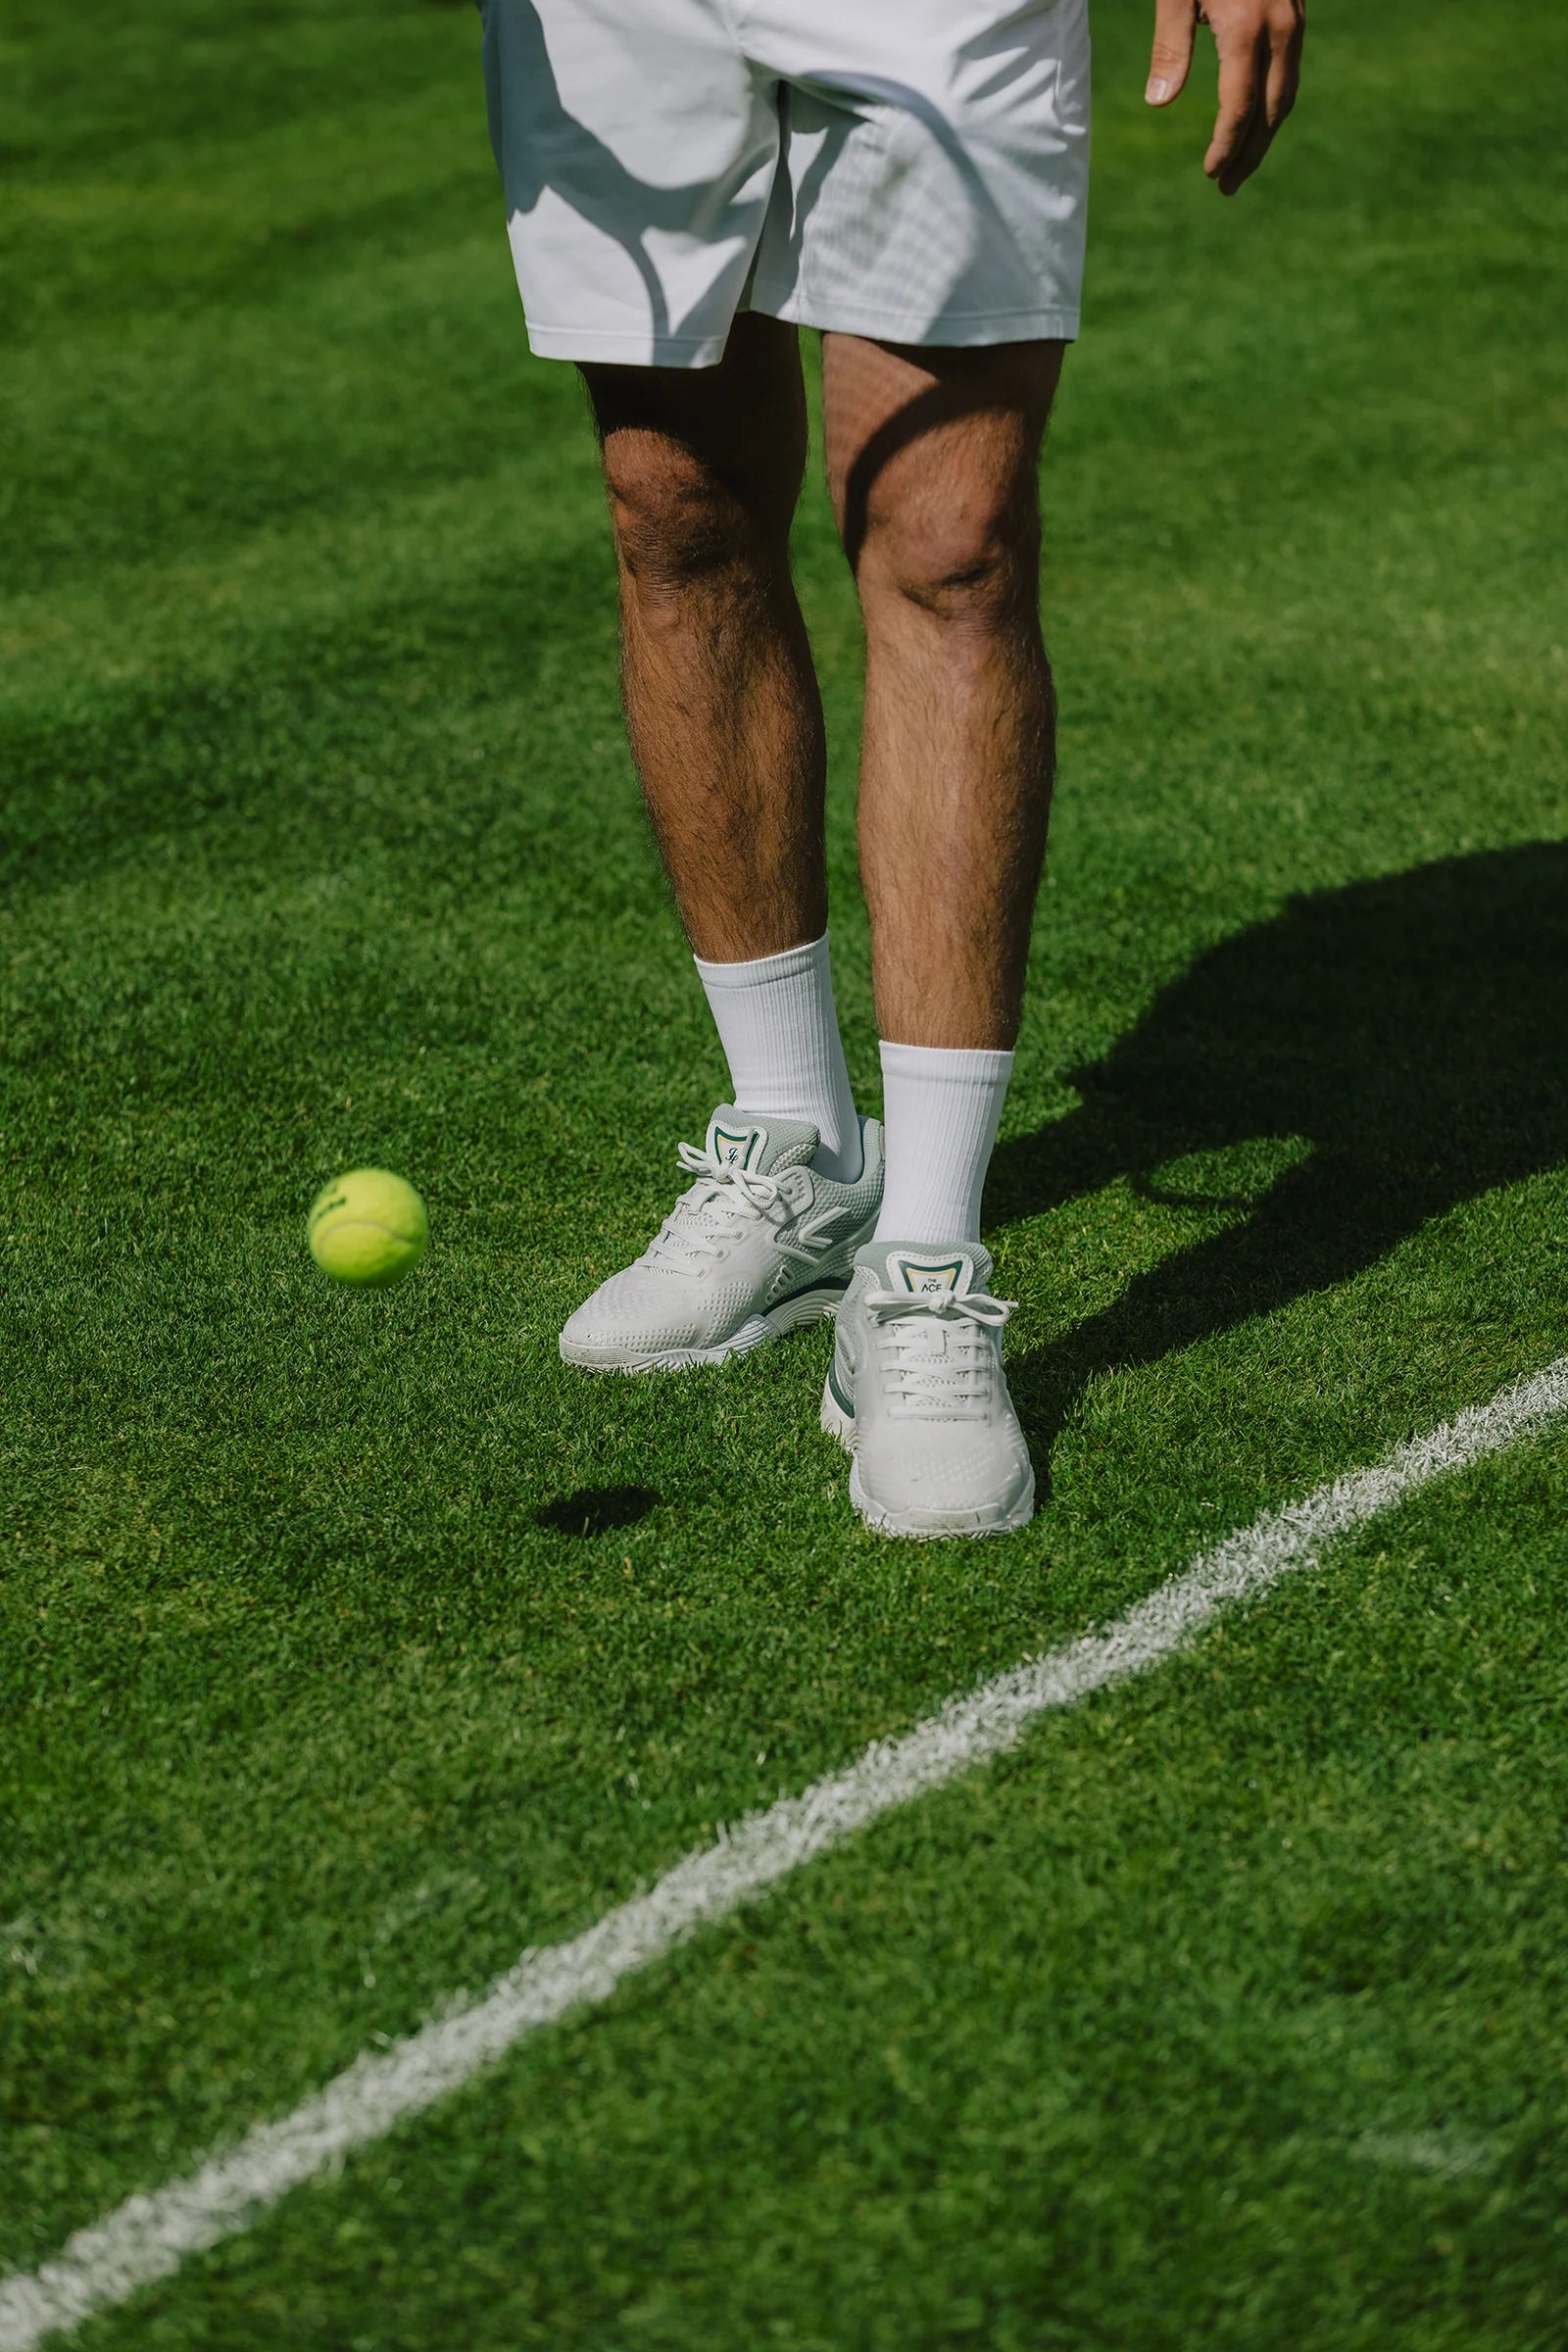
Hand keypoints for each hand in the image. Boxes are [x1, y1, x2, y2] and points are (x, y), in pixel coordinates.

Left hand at [1145, 0, 1304, 194]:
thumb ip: (1170, 46)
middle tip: (1227, 187)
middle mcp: (1279, 29)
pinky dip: (1273, 107)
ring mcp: (1294, 21)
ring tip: (1241, 166)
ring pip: (1285, 95)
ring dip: (1265, 136)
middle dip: (1249, 155)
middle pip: (1269, 111)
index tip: (1211, 172)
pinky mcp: (1298, 15)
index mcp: (1245, 28)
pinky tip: (1255, 125)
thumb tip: (1158, 103)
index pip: (1240, 106)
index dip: (1226, 145)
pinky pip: (1290, 73)